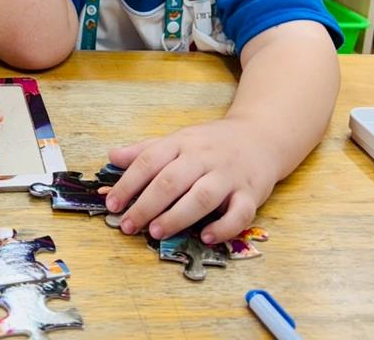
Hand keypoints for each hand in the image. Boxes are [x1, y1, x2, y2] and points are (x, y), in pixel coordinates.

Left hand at [103, 118, 277, 244]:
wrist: (261, 137)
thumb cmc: (212, 144)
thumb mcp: (178, 140)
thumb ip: (146, 150)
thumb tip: (112, 156)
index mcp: (182, 143)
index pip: (150, 161)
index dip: (128, 183)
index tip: (112, 204)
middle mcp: (204, 157)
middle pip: (172, 180)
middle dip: (147, 204)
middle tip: (129, 225)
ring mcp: (228, 175)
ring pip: (202, 196)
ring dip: (177, 216)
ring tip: (157, 232)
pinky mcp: (251, 194)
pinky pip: (240, 213)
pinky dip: (223, 227)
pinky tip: (205, 237)